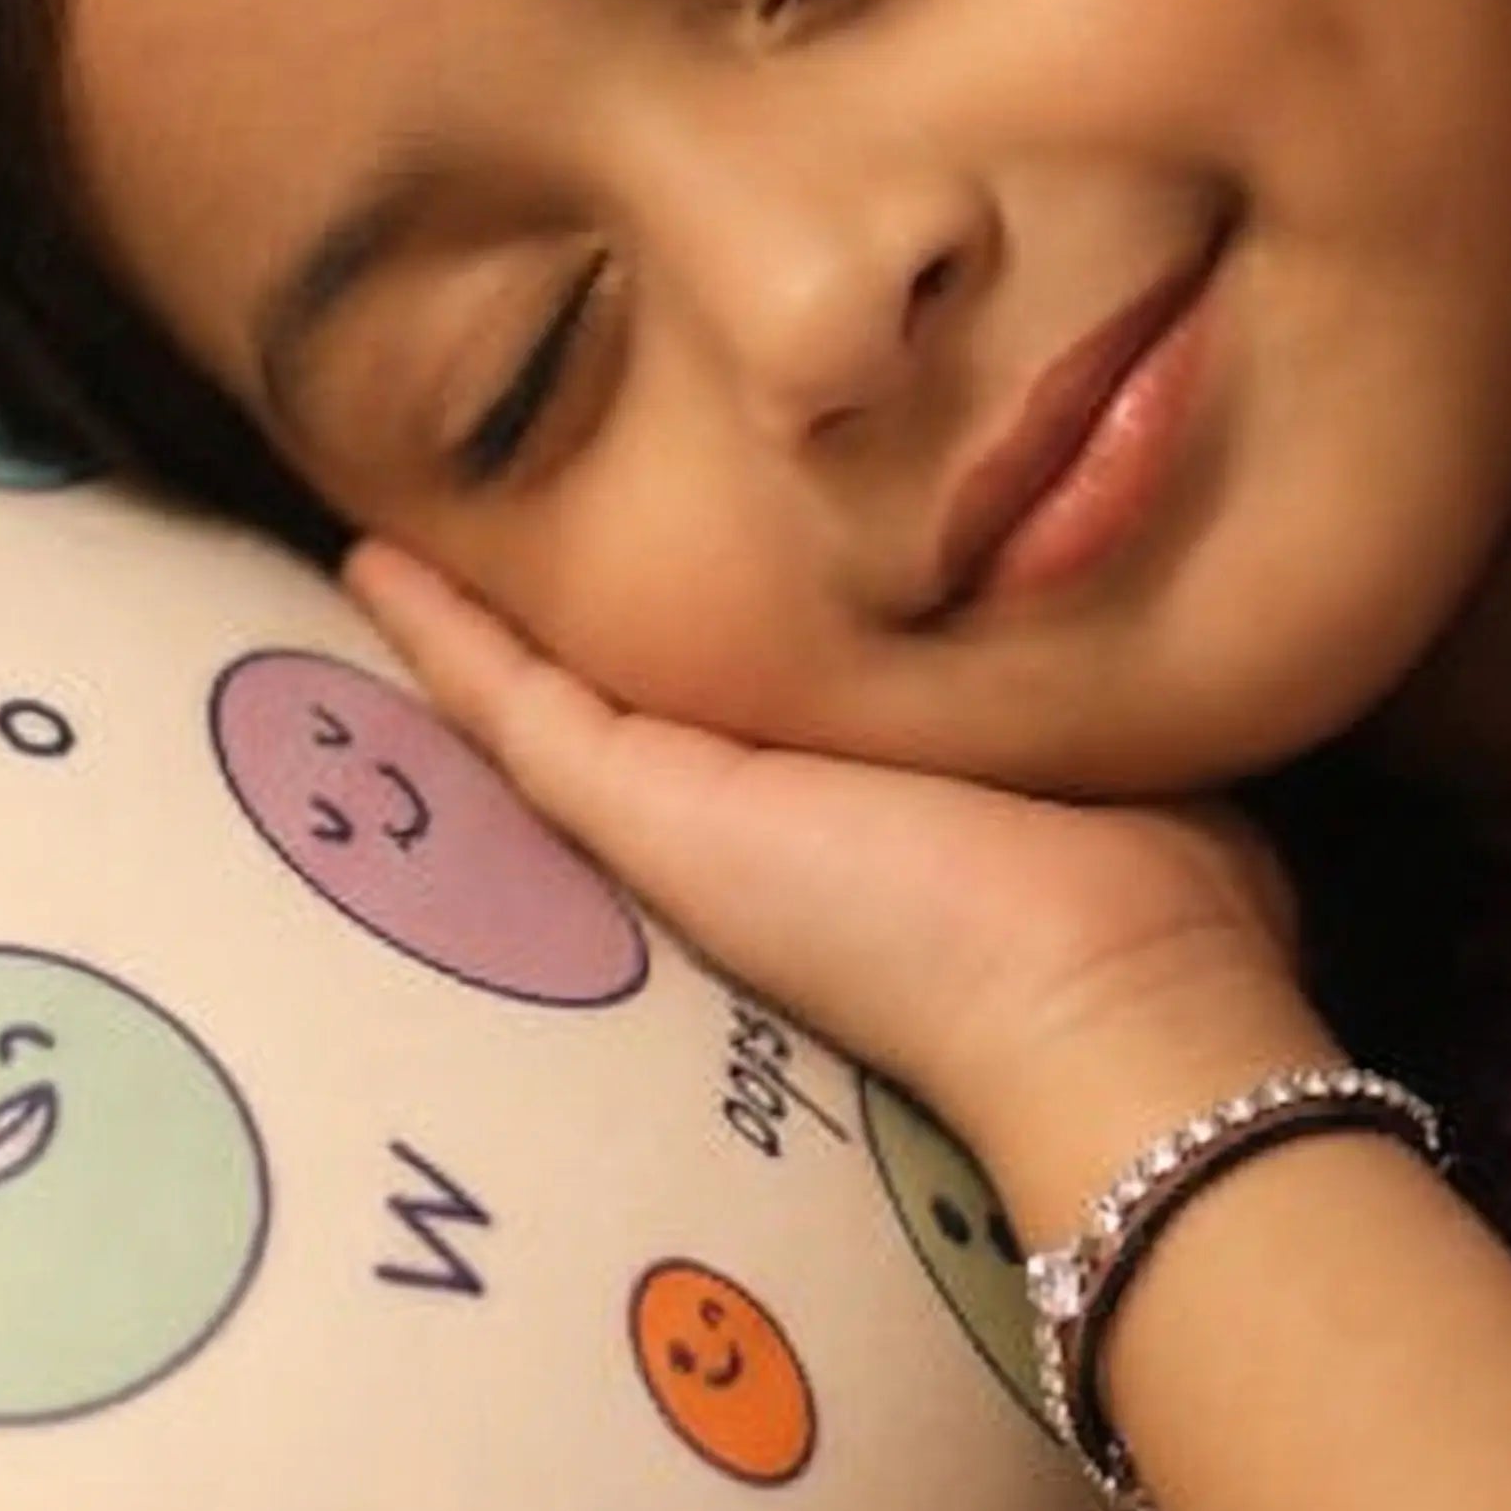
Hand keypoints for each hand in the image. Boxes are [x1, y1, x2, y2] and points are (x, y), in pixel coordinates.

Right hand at [342, 540, 1321, 1217]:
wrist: (1104, 994)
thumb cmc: (1145, 883)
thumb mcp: (1105, 739)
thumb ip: (1078, 694)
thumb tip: (1124, 652)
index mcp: (861, 794)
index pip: (753, 688)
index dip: (695, 610)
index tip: (643, 523)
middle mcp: (757, 810)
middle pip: (630, 696)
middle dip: (551, 613)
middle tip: (458, 516)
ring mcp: (682, 818)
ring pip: (544, 700)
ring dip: (462, 619)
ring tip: (380, 532)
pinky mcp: (639, 807)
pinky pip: (511, 702)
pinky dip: (436, 630)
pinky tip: (365, 556)